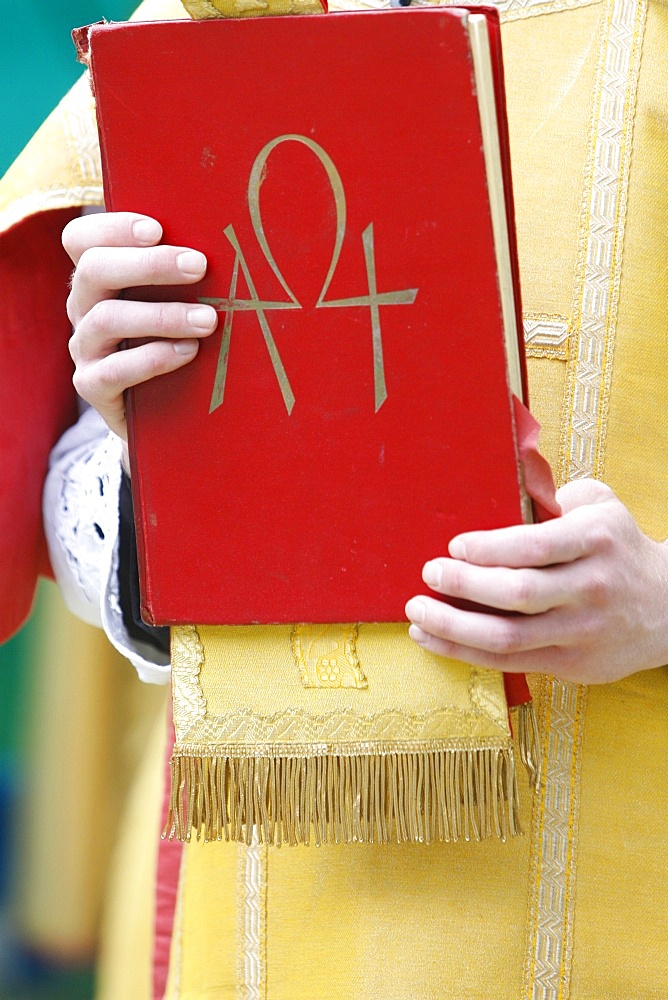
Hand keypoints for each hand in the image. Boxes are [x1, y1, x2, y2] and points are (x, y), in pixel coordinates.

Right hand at [63, 211, 217, 442]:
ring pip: (107, 318)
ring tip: (207, 320)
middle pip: (94, 270)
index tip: (158, 229)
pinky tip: (188, 352)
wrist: (167, 412)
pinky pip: (114, 370)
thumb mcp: (179, 302)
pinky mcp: (92, 386)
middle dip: (150, 265)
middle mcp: (84, 308)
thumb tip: (235, 247)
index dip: (113, 228)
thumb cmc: (179, 341)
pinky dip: (154, 358)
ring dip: (162, 315)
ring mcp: (85, 348)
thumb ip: (186, 275)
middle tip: (198, 266)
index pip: (82, 239)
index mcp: (99, 278)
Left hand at [405, 480, 667, 683]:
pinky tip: (431, 639)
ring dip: (453, 626)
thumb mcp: (599, 506)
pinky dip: (463, 652)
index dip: (489, 548)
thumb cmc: (616, 546)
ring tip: (417, 613)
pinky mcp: (572, 664)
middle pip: (518, 594)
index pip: (535, 546)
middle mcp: (591, 587)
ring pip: (508, 637)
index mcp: (595, 540)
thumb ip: (553, 496)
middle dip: (464, 585)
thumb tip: (494, 490)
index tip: (454, 545)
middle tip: (429, 572)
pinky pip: (508, 662)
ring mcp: (582, 631)